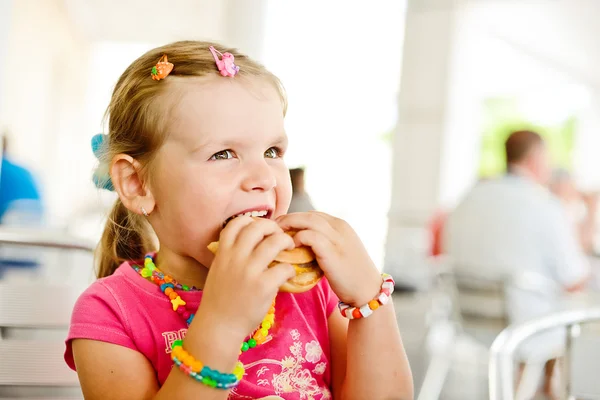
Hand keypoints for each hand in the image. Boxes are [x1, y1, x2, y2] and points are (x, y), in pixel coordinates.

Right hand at [198, 216, 295, 340]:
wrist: (218, 327)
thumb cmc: (219, 300)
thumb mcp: (218, 270)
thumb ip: (230, 255)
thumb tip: (249, 244)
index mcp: (223, 252)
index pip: (237, 223)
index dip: (252, 221)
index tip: (261, 229)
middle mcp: (235, 257)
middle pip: (258, 227)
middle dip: (273, 228)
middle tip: (279, 237)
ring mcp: (249, 271)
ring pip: (275, 242)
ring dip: (286, 242)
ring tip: (289, 249)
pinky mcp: (263, 286)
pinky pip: (284, 267)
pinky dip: (290, 269)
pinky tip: (288, 274)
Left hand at [276, 211, 381, 305]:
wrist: (368, 291)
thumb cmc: (351, 275)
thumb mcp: (339, 252)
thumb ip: (324, 244)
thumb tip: (300, 244)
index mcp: (341, 226)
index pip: (313, 215)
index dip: (295, 218)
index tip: (280, 226)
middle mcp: (340, 228)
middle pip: (308, 215)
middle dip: (288, 219)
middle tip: (272, 228)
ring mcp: (337, 239)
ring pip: (308, 221)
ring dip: (289, 225)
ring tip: (275, 235)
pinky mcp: (333, 252)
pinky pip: (310, 237)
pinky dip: (298, 238)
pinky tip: (289, 247)